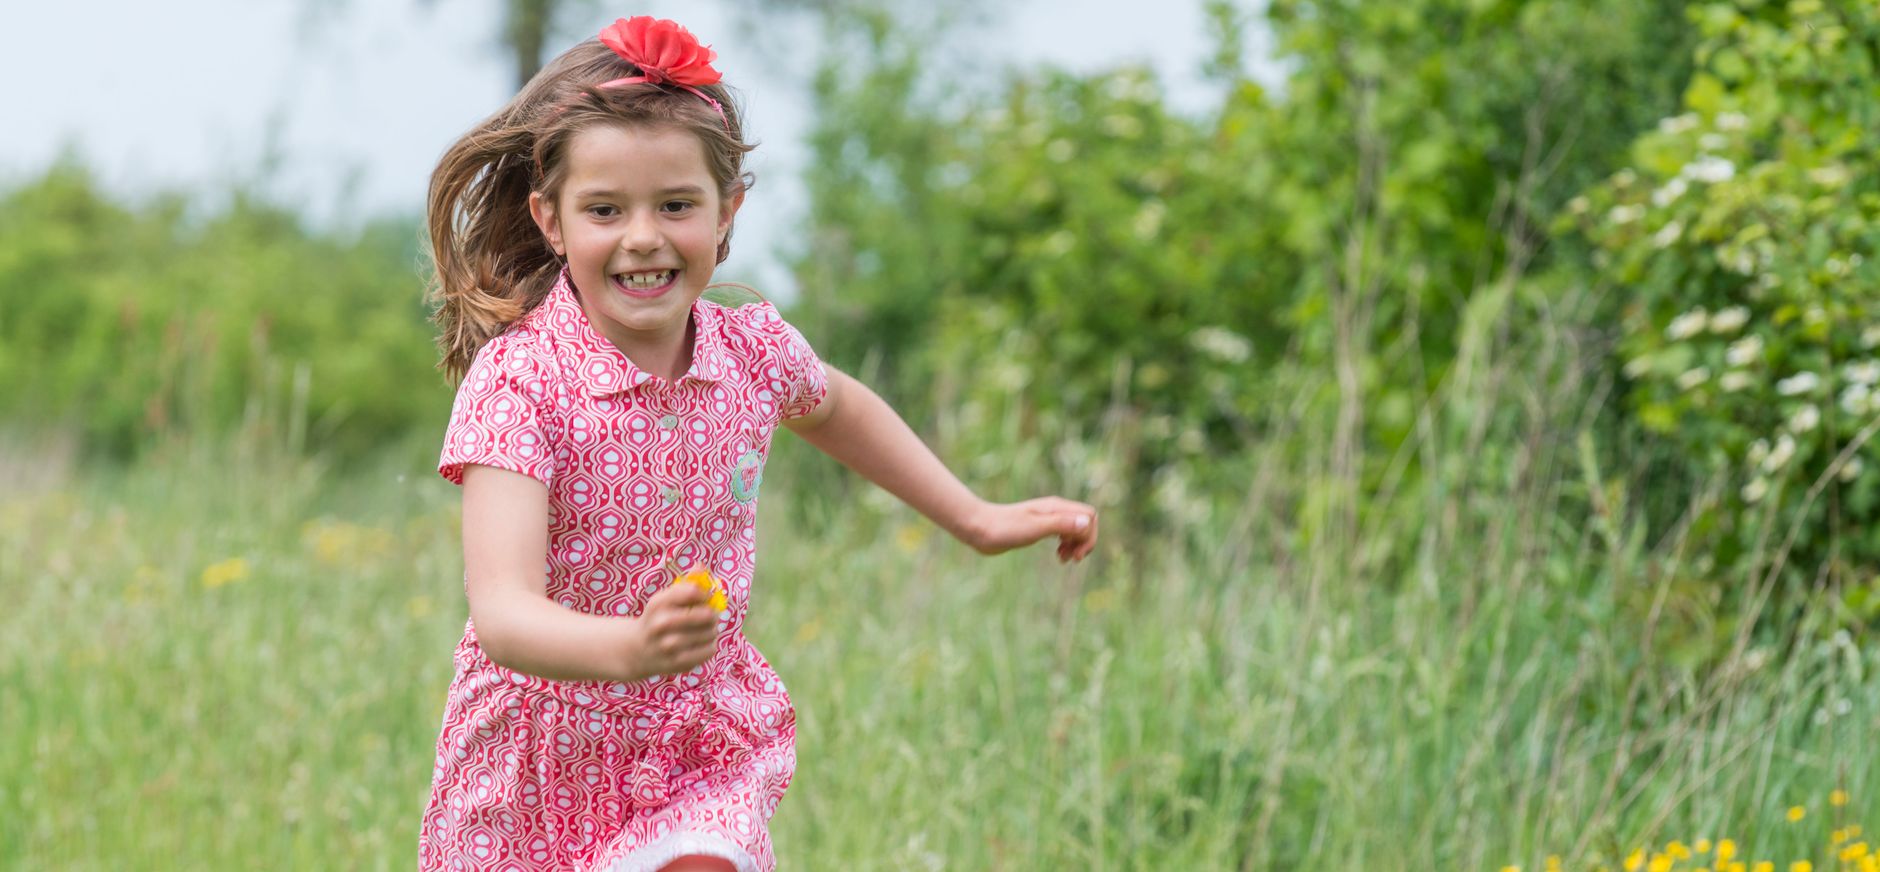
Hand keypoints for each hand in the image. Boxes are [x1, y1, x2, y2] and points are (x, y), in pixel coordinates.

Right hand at [619, 581, 720, 681]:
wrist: (637, 650)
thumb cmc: (658, 619)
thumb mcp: (665, 599)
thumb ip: (685, 583)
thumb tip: (701, 565)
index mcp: (659, 602)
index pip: (694, 591)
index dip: (706, 594)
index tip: (704, 599)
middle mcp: (661, 623)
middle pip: (707, 613)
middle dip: (712, 614)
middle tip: (709, 617)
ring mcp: (669, 645)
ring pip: (710, 632)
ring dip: (712, 631)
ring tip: (703, 631)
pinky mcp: (677, 663)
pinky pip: (709, 650)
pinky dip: (710, 646)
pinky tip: (701, 644)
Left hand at [964, 497, 1098, 561]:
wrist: (980, 528)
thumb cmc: (1005, 529)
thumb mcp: (1035, 528)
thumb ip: (1061, 524)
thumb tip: (1087, 523)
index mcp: (1056, 508)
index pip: (1089, 516)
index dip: (1089, 535)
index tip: (1076, 554)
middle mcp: (1054, 511)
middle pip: (1085, 522)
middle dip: (1085, 542)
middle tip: (1073, 559)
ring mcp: (1047, 519)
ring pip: (1075, 529)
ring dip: (1076, 545)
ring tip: (1063, 559)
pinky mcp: (1038, 528)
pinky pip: (1063, 534)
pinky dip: (1066, 545)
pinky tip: (1059, 555)